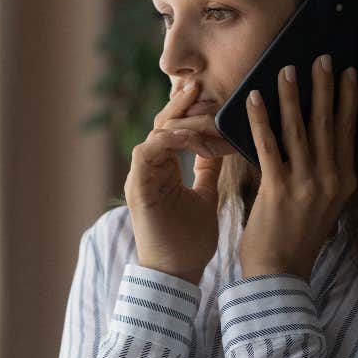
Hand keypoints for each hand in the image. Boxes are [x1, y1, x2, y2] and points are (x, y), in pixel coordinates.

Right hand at [123, 81, 237, 283]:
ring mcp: (141, 177)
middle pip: (163, 123)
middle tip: (201, 83)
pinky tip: (188, 135)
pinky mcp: (138, 187)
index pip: (175, 128)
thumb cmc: (191, 241)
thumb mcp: (206, 197)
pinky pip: (147, 152)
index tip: (214, 95)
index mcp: (164, 168)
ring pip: (155, 133)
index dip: (192, 110)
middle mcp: (150, 168)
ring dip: (180, 120)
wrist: (177, 274)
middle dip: (182, 103)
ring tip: (203, 109)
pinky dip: (166, 141)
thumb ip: (207, 170)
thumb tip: (219, 146)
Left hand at [239, 55, 357, 280]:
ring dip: (292, 96)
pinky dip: (260, 119)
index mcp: (344, 182)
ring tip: (287, 69)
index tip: (350, 73)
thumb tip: (319, 139)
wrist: (279, 274)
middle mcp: (330, 181)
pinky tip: (254, 98)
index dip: (349, 100)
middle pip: (328, 124)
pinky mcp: (278, 189)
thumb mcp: (324, 205)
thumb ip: (324, 174)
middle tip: (322, 57)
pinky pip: (268, 145)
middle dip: (325, 87)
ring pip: (299, 129)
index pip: (349, 132)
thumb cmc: (296, 238)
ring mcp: (306, 185)